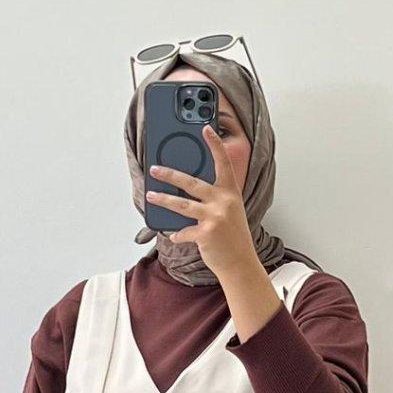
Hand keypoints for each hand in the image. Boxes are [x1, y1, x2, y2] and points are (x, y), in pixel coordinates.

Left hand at [145, 124, 255, 279]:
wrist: (241, 264)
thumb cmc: (234, 238)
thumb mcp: (231, 211)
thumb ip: (215, 198)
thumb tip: (188, 191)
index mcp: (230, 193)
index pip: (223, 163)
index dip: (215, 145)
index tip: (205, 129)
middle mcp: (223, 202)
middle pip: (191, 183)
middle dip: (170, 175)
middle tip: (155, 169)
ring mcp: (214, 218)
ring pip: (181, 205)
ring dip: (163, 200)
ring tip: (151, 195)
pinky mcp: (205, 234)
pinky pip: (183, 231)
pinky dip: (177, 234)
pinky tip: (173, 234)